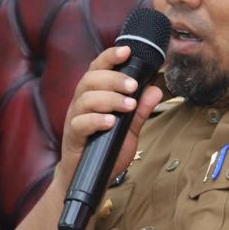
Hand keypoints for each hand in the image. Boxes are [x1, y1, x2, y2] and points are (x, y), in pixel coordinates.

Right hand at [56, 45, 164, 187]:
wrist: (88, 178)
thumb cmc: (106, 150)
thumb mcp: (130, 129)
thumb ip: (140, 110)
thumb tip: (156, 89)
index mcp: (93, 95)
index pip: (98, 68)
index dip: (110, 56)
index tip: (127, 50)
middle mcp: (81, 102)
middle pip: (90, 79)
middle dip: (114, 79)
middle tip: (133, 87)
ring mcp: (74, 119)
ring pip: (85, 98)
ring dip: (109, 98)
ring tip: (128, 106)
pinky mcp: (72, 137)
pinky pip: (79, 123)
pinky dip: (96, 120)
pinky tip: (110, 122)